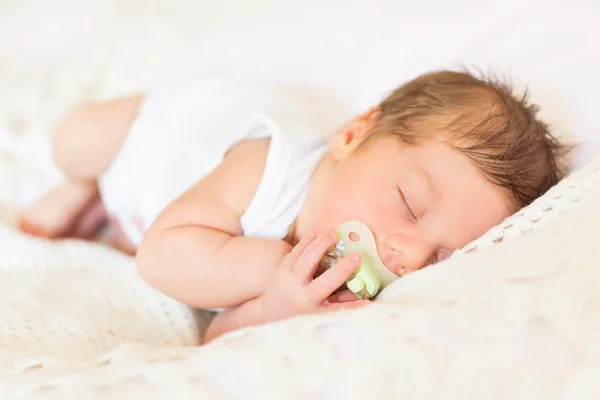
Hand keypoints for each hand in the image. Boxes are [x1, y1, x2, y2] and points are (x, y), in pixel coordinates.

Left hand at [256, 231, 370, 322]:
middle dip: (323, 246)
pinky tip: (313, 235)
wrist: (272, 314)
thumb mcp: (323, 314)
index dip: (344, 269)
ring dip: (314, 241)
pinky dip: (304, 243)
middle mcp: (296, 285)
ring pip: (300, 253)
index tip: (357, 257)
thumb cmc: (303, 316)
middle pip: (309, 260)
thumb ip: (344, 307)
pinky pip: (293, 252)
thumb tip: (368, 302)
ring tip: (329, 233)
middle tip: (337, 235)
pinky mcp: (281, 269)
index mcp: (309, 298)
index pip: (329, 281)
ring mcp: (286, 276)